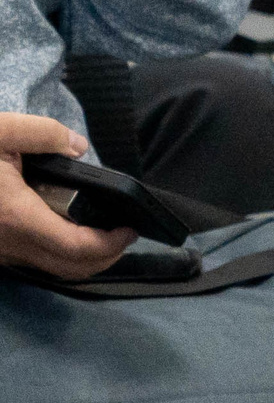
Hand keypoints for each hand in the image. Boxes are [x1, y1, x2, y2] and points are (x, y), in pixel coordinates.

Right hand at [0, 113, 133, 279]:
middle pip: (71, 268)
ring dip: (82, 257)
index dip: (112, 243)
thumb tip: (77, 146)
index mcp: (15, 218)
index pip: (78, 248)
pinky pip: (30, 260)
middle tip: (122, 233)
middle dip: (106, 256)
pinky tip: (64, 226)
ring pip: (51, 269)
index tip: (131, 228)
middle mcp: (6, 244)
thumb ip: (44, 134)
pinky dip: (56, 251)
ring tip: (100, 230)